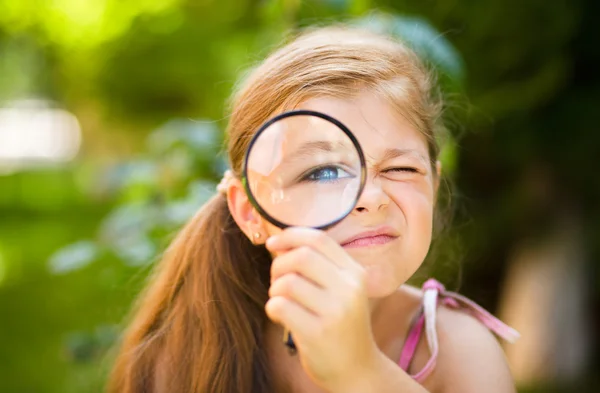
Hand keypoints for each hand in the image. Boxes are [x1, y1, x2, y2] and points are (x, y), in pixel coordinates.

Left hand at [265, 227, 379, 391]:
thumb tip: (279, 242)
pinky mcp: (318, 333)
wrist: (357, 370)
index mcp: (355, 273)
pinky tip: (280, 316)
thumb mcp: (342, 291)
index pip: (319, 239)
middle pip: (301, 256)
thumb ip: (319, 266)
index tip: (273, 243)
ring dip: (274, 289)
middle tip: (276, 280)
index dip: (290, 236)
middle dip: (278, 264)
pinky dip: (272, 307)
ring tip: (281, 301)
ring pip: (287, 282)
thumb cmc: (340, 326)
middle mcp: (349, 289)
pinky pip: (280, 306)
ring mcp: (335, 311)